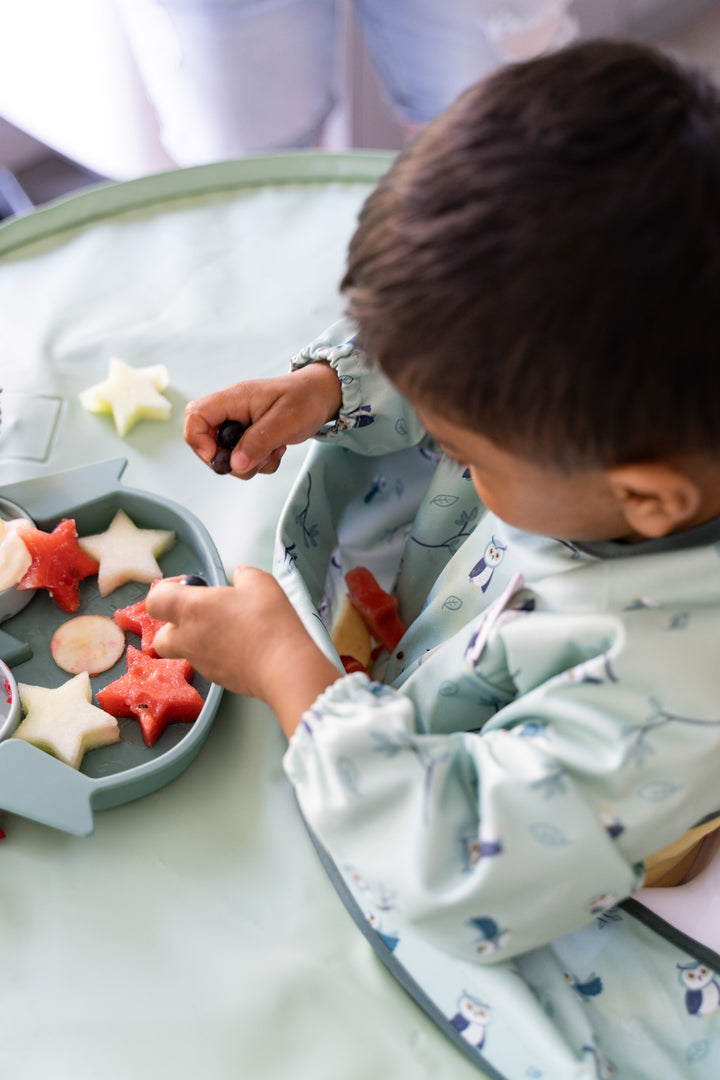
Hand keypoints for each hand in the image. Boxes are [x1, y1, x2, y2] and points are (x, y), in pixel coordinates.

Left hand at [147, 567, 341, 735]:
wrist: (283, 666)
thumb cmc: (268, 621)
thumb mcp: (260, 582)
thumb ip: (243, 575)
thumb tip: (240, 576)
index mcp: (191, 608)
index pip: (154, 600)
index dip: (167, 589)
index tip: (191, 585)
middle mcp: (188, 638)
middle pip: (161, 635)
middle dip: (175, 624)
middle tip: (202, 613)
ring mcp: (201, 662)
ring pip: (185, 651)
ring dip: (198, 639)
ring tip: (228, 629)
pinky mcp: (217, 678)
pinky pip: (207, 663)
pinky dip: (217, 654)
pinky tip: (242, 646)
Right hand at [184, 363, 341, 479]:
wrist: (322, 396)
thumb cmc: (305, 399)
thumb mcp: (285, 422)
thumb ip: (258, 442)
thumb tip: (235, 465)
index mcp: (233, 399)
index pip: (195, 416)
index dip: (199, 441)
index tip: (221, 458)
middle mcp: (230, 411)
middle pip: (206, 442)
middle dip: (230, 460)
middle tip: (257, 458)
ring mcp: (238, 425)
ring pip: (227, 456)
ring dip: (249, 464)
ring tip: (274, 450)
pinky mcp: (248, 437)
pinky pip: (243, 459)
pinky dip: (259, 463)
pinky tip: (276, 449)